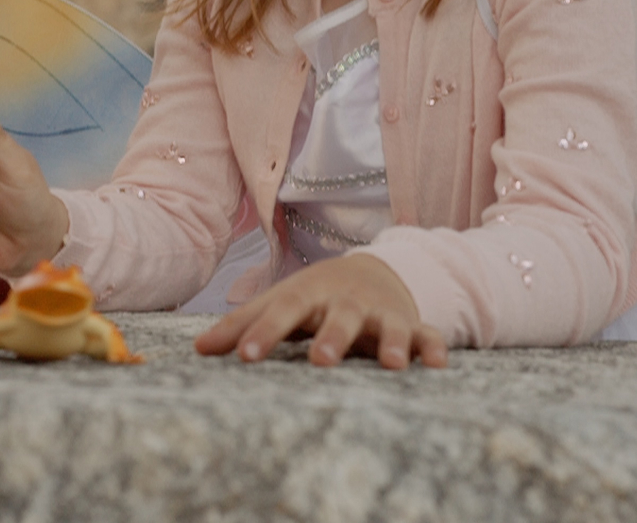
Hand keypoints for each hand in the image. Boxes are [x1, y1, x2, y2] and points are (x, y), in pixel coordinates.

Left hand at [195, 254, 448, 369]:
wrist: (371, 272)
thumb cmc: (313, 298)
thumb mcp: (280, 303)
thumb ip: (242, 325)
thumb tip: (198, 350)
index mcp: (308, 295)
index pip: (282, 312)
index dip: (263, 333)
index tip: (244, 357)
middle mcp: (346, 301)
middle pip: (339, 317)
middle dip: (332, 338)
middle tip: (320, 361)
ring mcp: (381, 312)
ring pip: (388, 325)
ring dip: (391, 342)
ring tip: (390, 364)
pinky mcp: (412, 324)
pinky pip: (428, 335)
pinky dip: (434, 347)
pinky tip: (437, 365)